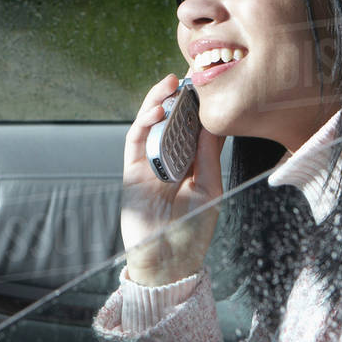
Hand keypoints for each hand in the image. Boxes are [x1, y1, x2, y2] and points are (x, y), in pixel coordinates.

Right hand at [120, 74, 226, 286]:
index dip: (198, 108)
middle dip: (178, 99)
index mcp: (190, 166)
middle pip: (170, 122)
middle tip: (188, 78)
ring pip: (150, 125)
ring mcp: (149, 165)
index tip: (207, 88)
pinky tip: (158, 109)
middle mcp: (169, 162)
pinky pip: (136, 141)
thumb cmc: (192, 232)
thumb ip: (208, 157)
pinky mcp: (132, 171)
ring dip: (158, 102)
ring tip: (171, 86)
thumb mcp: (210, 190)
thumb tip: (209, 125)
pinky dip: (144, 122)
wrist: (168, 263)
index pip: (192, 130)